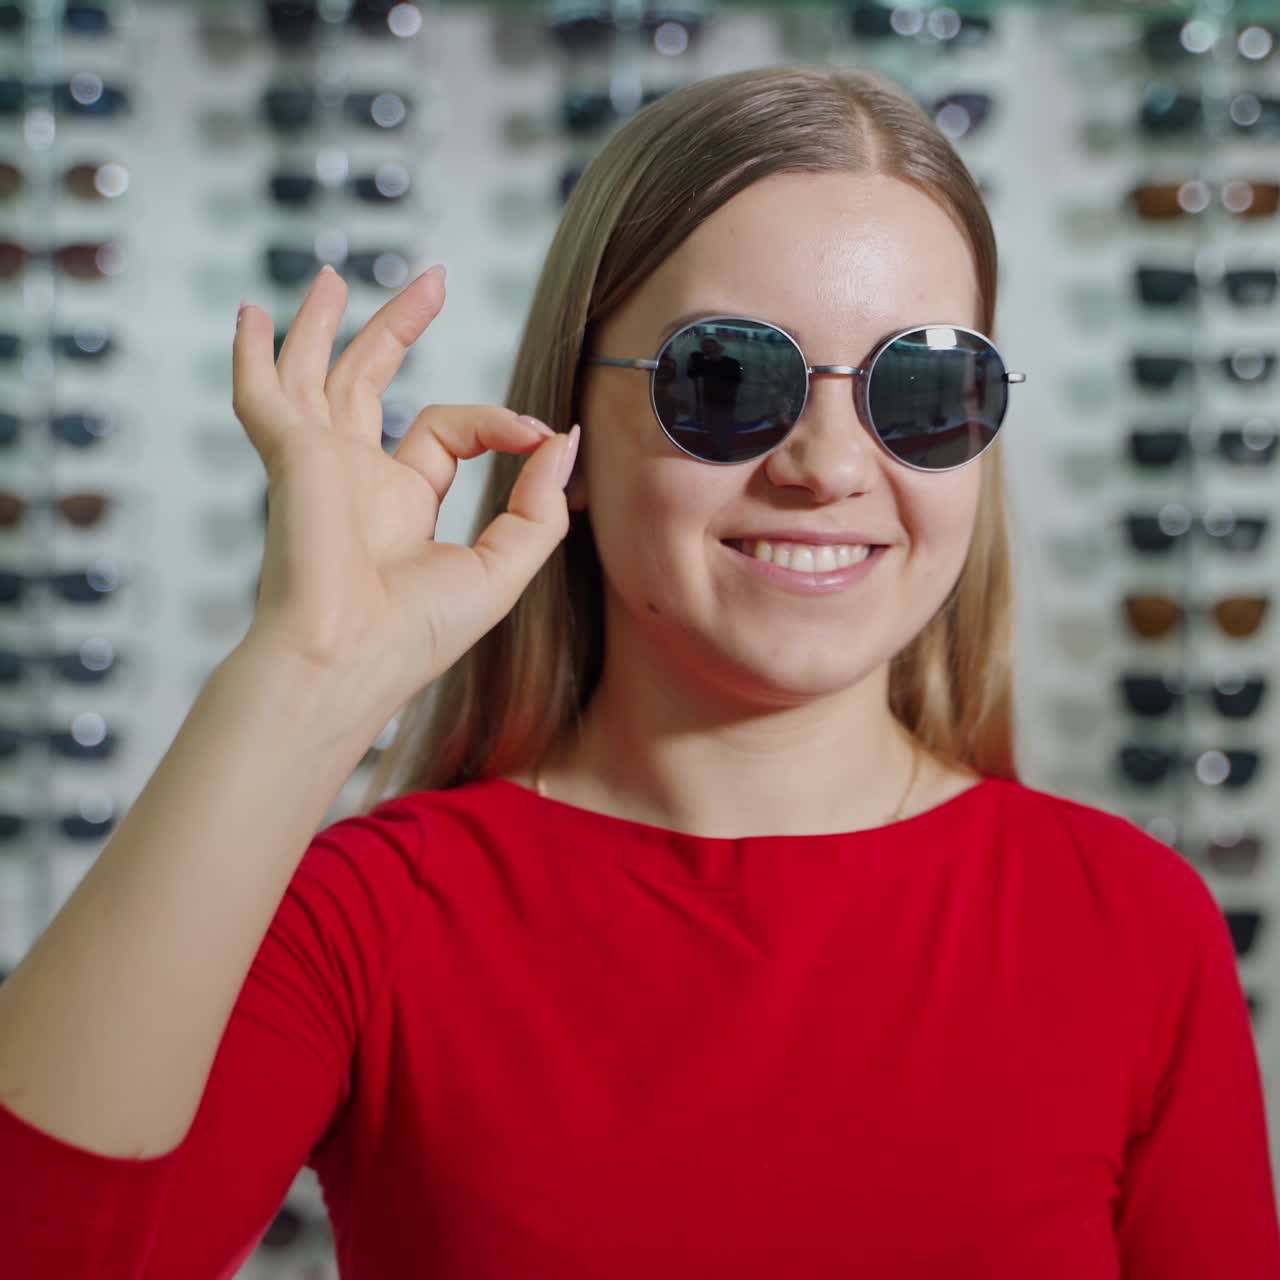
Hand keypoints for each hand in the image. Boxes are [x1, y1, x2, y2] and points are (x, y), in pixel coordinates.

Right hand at [229, 263, 578, 714]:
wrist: (347, 661)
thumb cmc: (415, 635)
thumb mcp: (503, 568)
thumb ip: (539, 505)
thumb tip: (563, 440)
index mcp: (400, 504)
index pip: (445, 432)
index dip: (497, 423)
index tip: (540, 433)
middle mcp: (354, 479)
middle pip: (372, 383)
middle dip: (399, 329)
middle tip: (432, 282)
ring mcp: (318, 465)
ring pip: (316, 375)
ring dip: (324, 325)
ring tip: (333, 277)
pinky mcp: (292, 456)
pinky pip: (263, 396)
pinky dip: (252, 356)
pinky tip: (247, 314)